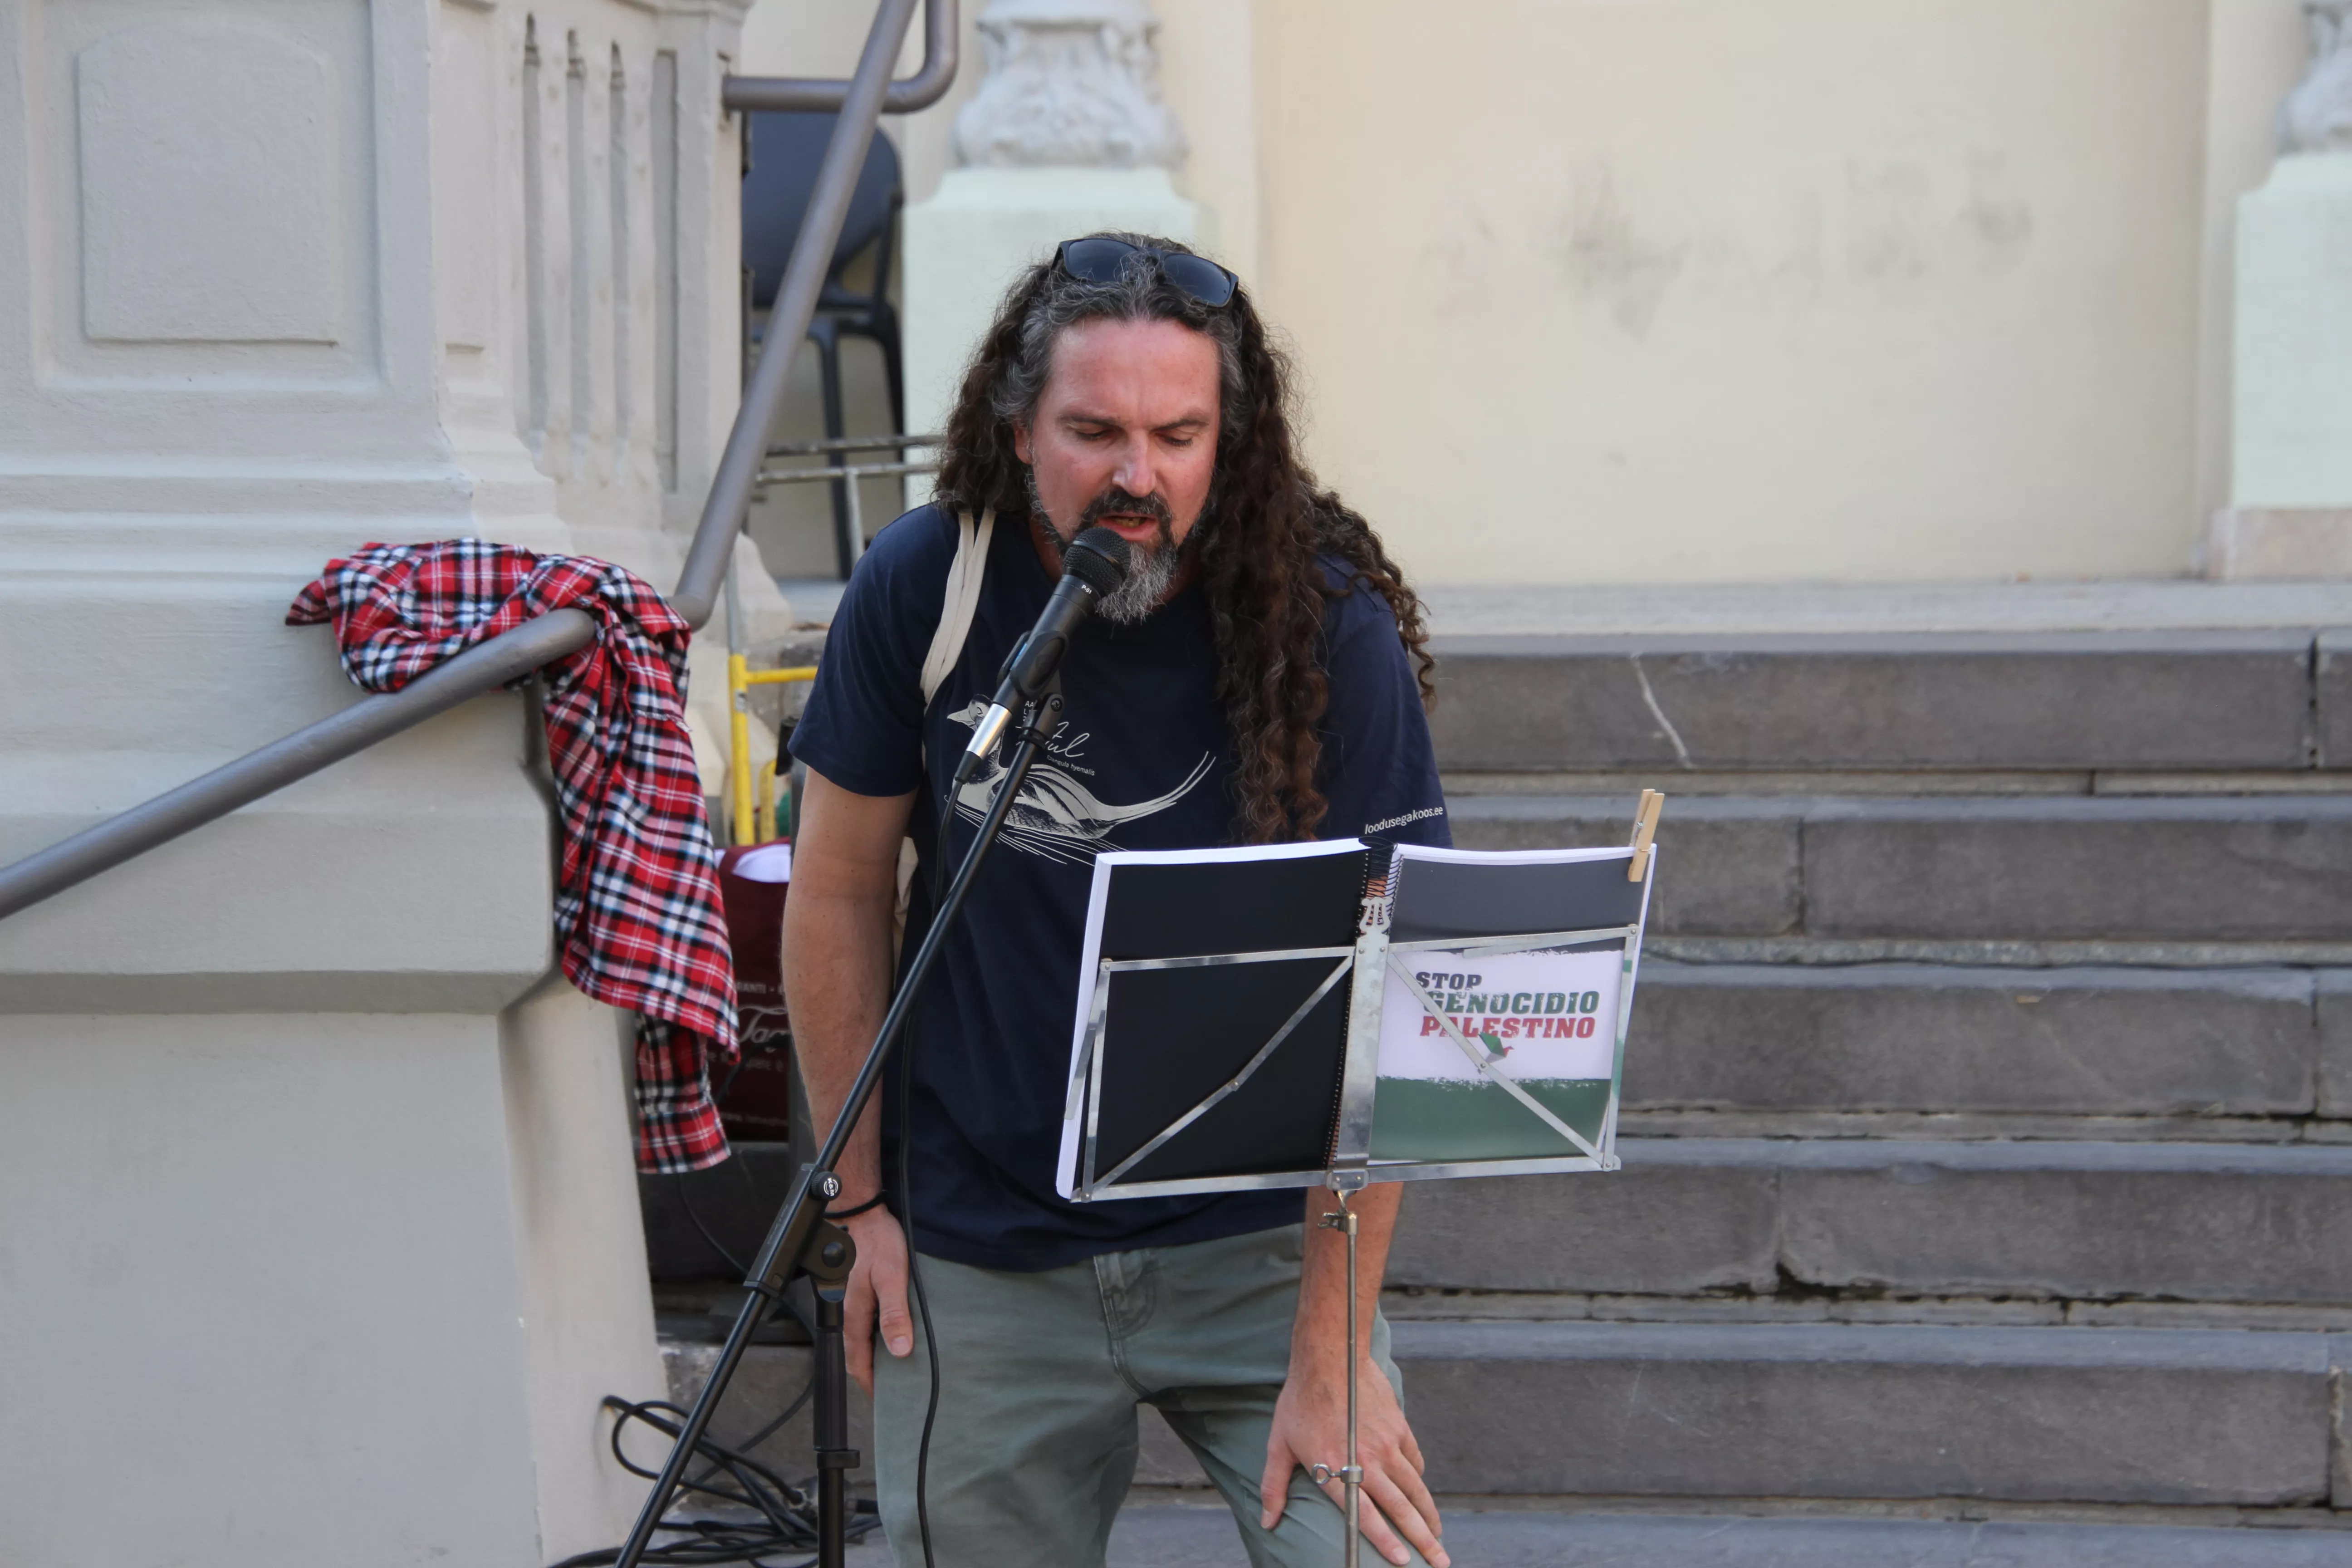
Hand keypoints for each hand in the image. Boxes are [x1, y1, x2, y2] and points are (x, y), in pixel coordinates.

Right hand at [839, 1206, 912, 1395]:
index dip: (869, 1382)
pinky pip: (864, 1321)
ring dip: (873, 1354)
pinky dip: (875, 1335)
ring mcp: (851, 1301)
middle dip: (870, 1373)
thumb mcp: (892, 1278)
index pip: (857, 1361)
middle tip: (892, 1386)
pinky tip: (891, 1332)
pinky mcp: (858, 1290)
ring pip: (859, 1338)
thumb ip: (895, 1314)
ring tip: (895, 1364)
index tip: (883, 1398)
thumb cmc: (877, 1242)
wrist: (864, 1213)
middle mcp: (848, 1311)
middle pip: (856, 1353)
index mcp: (853, 1315)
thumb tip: (900, 1350)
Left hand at [1258, 1350, 1446, 1566]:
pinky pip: (1414, 1462)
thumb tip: (1267, 1522)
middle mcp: (1367, 1459)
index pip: (1365, 1515)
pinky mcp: (1399, 1427)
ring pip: (1415, 1488)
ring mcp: (1387, 1443)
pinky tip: (1421, 1495)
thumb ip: (1274, 1487)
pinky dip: (1419, 1481)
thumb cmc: (1300, 1402)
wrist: (1331, 1356)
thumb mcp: (1279, 1444)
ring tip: (1437, 1537)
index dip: (1386, 1541)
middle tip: (1440, 1561)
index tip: (1403, 1562)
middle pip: (1401, 1508)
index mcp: (1337, 1468)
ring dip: (1429, 1516)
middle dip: (1422, 1539)